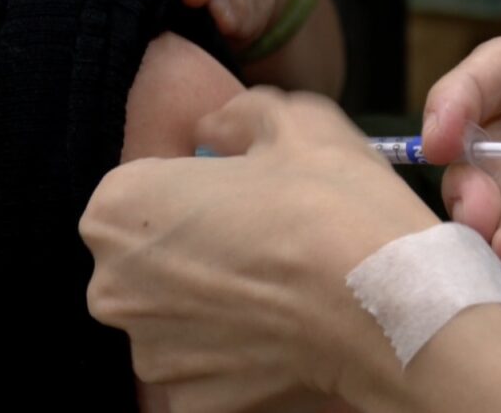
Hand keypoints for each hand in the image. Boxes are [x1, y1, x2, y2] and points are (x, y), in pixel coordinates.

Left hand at [81, 88, 438, 410]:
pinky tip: (286, 337)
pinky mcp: (194, 404)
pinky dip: (240, 355)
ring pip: (180, 319)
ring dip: (216, 306)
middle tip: (267, 245)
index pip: (145, 190)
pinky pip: (210, 368)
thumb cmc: (331, 203)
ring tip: (283, 292)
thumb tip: (214, 131)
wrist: (386, 304)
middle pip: (153, 261)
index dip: (198, 189)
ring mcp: (153, 355)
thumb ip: (236, 116)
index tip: (245, 198)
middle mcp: (114, 288)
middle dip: (197, 250)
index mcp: (121, 209)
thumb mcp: (294, 121)